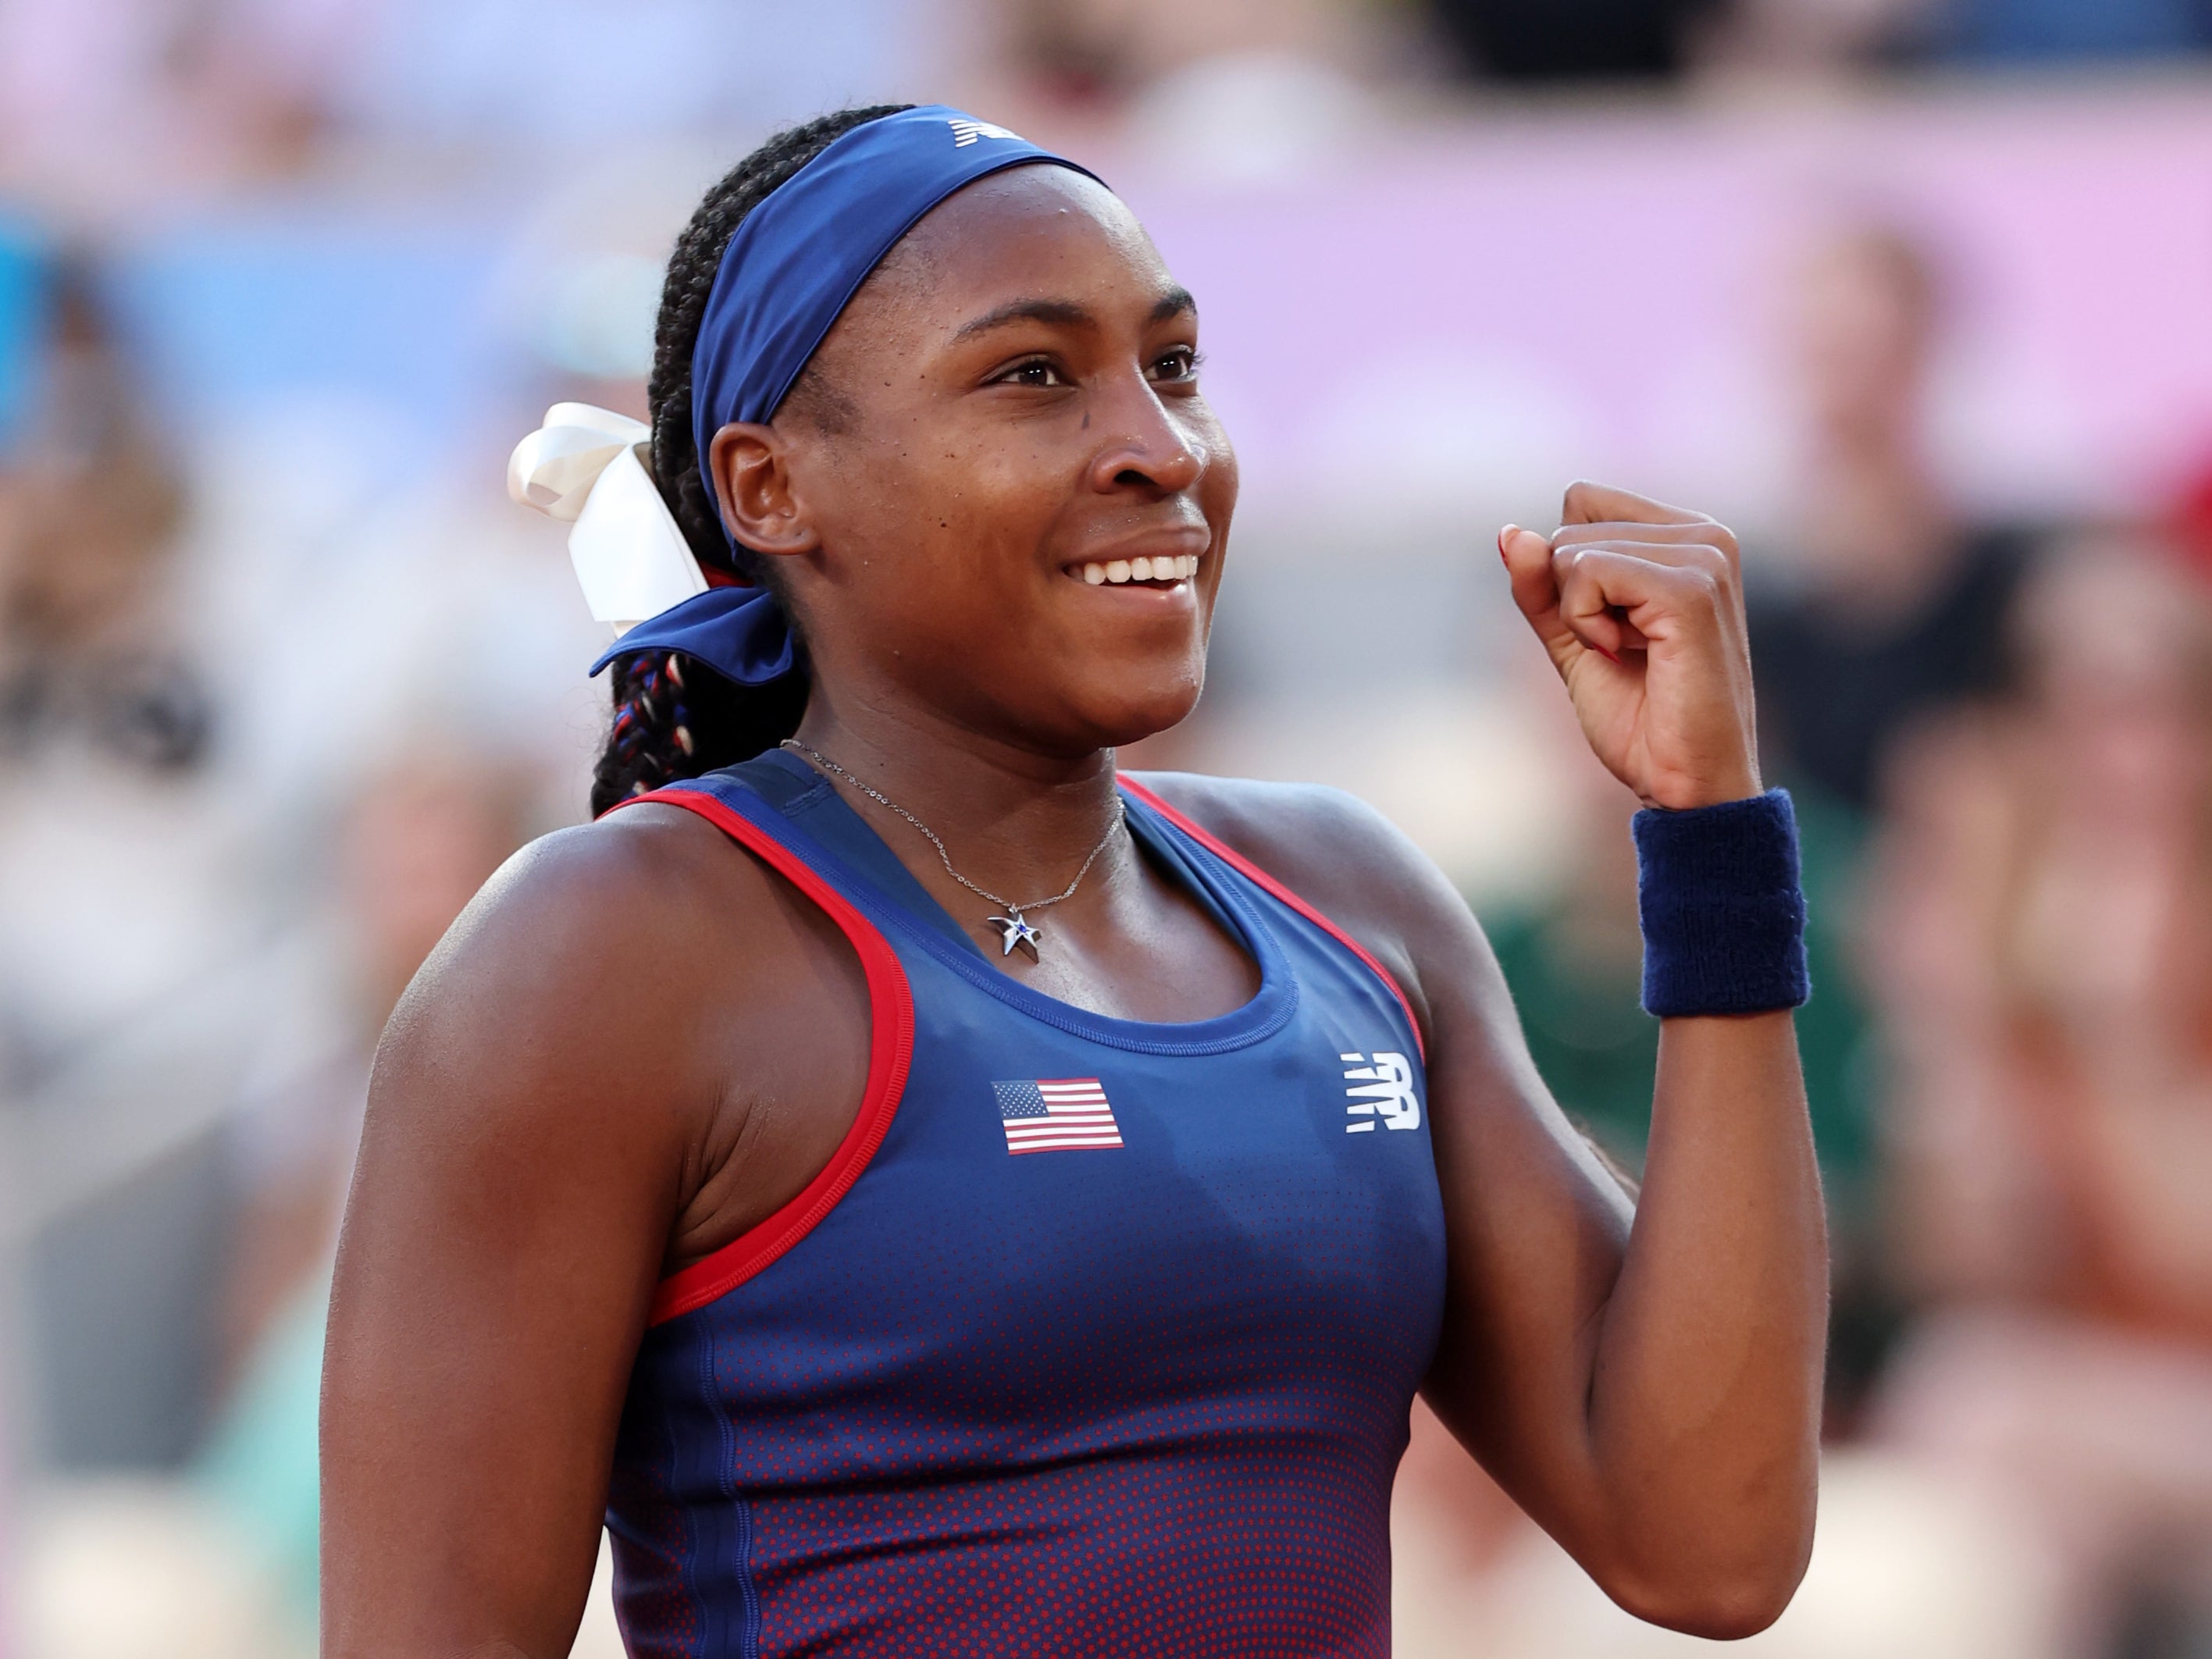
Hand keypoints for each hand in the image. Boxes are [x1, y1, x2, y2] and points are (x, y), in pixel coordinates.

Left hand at [1499, 482, 1760, 810]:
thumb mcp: (1573, 638)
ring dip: (1578, 615)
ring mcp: (1705, 557)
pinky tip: (1625, 654)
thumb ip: (1540, 586)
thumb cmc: (1640, 720)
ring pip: (1573, 549)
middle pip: (1571, 524)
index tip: (1610, 625)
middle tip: (1624, 650)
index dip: (1567, 568)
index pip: (1582, 500)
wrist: (1682, 784)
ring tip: (1633, 655)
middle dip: (1571, 596)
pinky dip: (1584, 622)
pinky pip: (1588, 572)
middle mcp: (1706, 535)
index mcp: (1687, 537)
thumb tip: (1507, 532)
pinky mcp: (1691, 589)